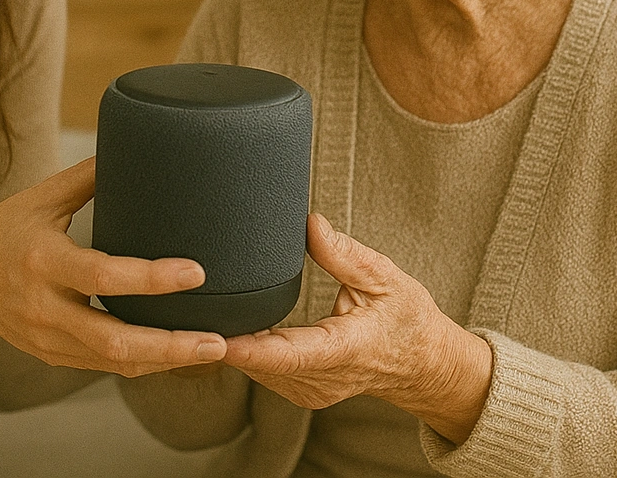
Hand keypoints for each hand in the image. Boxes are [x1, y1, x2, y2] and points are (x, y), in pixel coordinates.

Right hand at [0, 156, 226, 377]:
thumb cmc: (4, 233)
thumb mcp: (38, 199)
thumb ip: (86, 178)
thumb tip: (135, 140)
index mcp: (42, 261)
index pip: (101, 276)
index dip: (150, 279)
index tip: (195, 273)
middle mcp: (45, 307)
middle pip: (113, 338)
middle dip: (170, 345)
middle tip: (218, 339)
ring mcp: (49, 339)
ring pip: (114, 361)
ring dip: (166, 361)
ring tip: (213, 350)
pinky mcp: (55, 357)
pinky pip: (106, 367)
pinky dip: (145, 364)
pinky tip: (178, 356)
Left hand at [222, 214, 491, 442]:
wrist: (423, 364)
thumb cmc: (407, 318)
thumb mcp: (386, 277)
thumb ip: (345, 254)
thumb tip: (310, 224)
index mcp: (346, 349)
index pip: (290, 354)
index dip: (250, 349)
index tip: (216, 336)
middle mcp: (325, 378)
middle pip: (263, 363)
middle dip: (228, 338)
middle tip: (192, 305)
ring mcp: (311, 392)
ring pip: (258, 371)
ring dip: (234, 346)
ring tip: (205, 311)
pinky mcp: (302, 392)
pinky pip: (264, 374)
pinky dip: (247, 353)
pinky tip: (232, 327)